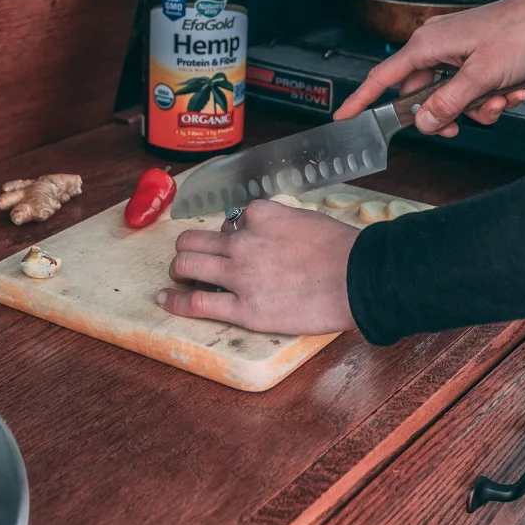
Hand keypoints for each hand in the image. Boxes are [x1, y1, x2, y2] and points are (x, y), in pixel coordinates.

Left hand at [155, 200, 358, 333]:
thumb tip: (266, 232)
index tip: (237, 245)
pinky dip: (175, 301)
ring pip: (186, 265)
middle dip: (189, 248)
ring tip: (176, 276)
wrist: (359, 278)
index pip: (230, 220)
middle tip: (190, 258)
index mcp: (259, 215)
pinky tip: (165, 299)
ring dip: (178, 270)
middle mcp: (242, 241)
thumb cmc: (343, 250)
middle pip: (194, 239)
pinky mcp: (243, 308)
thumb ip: (278, 223)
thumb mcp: (305, 219)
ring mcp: (239, 275)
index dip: (232, 234)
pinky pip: (196, 302)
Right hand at [334, 0, 524, 136]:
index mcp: (428, 44)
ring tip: (505, 95)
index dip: (362, 100)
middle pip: (424, 96)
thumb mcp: (482, 75)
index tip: (345, 117)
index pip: (384, 78)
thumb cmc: (520, 33)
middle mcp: (438, 47)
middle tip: (467, 122)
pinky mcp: (478, 59)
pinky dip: (492, 96)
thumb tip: (422, 122)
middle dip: (450, 113)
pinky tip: (514, 88)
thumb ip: (448, 102)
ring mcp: (459, 53)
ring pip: (453, 97)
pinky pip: (474, 90)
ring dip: (479, 106)